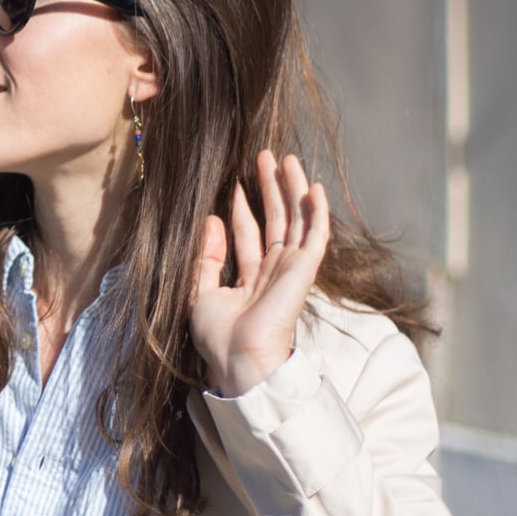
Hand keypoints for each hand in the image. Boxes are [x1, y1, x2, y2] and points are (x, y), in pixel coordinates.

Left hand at [192, 150, 331, 397]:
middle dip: (270, 188)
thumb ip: (206, 258)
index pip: (250, 235)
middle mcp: (274, 271)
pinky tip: (314, 188)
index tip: (235, 185)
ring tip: (286, 159)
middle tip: (264, 156)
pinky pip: (316, 236)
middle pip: (275, 220)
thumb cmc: (218, 337)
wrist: (238, 358)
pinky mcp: (305, 270)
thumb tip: (210, 220)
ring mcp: (291, 270)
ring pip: (296, 220)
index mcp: (252, 279)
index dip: (243, 209)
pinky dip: (317, 212)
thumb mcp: (199, 292)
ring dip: (292, 189)